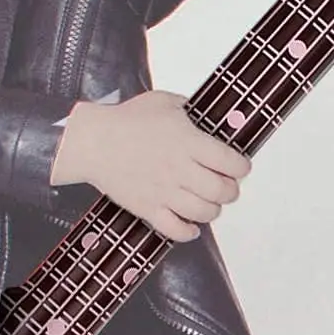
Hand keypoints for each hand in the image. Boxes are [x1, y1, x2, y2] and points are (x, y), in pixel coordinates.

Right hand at [49, 90, 250, 241]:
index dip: (242, 167)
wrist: (92, 142)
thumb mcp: (164, 102)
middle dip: (230, 190)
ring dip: (212, 210)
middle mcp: (181, 169)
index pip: (232, 162)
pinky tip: (190, 226)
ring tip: (208, 203)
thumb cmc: (125, 120)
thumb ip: (190, 109)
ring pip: (204, 213)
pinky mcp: (148, 208)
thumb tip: (204, 117)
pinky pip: (176, 230)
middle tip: (226, 186)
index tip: (240, 167)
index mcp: (189, 142)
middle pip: (223, 191)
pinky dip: (188, 232)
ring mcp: (164, 192)